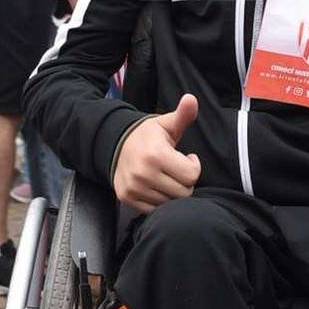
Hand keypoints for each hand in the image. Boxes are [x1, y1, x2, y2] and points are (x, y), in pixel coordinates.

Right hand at [113, 94, 201, 210]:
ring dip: (172, 191)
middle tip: (177, 169)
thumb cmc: (147, 135)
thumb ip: (182, 115)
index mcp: (156, 154)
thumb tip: (191, 99)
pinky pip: (155, 209)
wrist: (115, 145)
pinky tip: (156, 185)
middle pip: (184, 192)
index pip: (192, 175)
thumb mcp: (166, 124)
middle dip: (185, 181)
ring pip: (170, 202)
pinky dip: (159, 200)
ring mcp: (134, 187)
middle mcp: (143, 173)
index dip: (193, 166)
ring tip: (166, 176)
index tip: (187, 157)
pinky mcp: (127, 198)